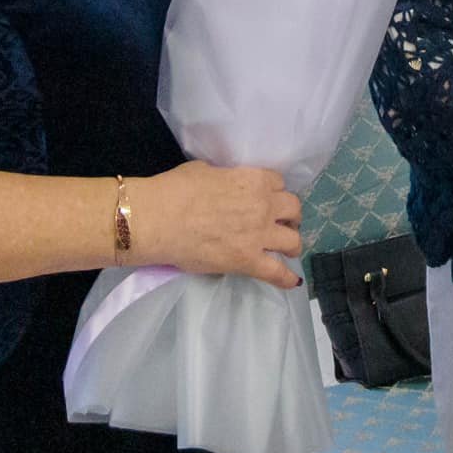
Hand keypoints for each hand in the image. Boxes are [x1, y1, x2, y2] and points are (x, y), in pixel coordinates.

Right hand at [137, 162, 302, 288]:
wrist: (159, 219)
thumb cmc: (175, 190)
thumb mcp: (205, 171)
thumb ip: (225, 178)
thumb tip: (224, 186)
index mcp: (253, 180)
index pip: (278, 183)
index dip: (273, 192)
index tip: (268, 199)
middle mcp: (263, 205)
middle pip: (293, 208)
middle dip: (289, 216)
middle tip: (280, 223)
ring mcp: (259, 235)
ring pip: (293, 240)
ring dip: (292, 243)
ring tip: (286, 249)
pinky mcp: (248, 261)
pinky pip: (277, 272)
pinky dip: (287, 278)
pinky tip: (292, 281)